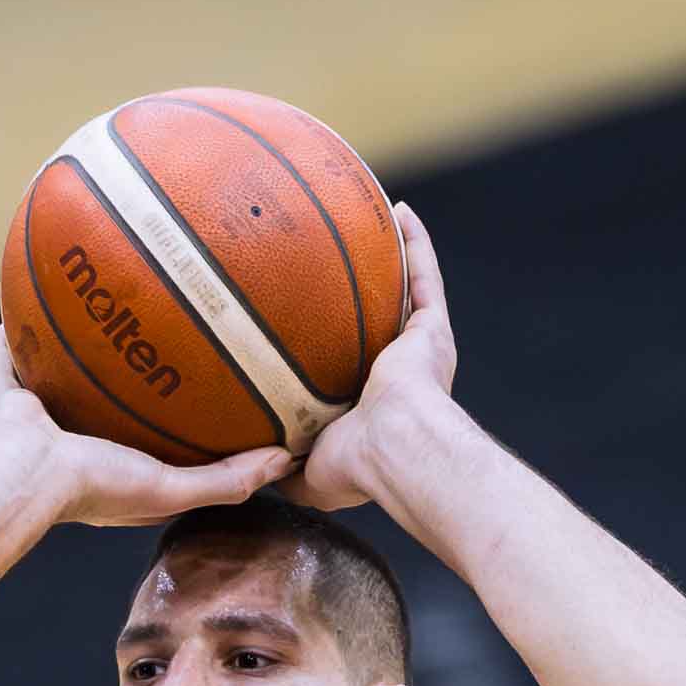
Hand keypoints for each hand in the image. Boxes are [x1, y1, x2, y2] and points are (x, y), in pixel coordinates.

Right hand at [0, 327, 292, 529]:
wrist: (26, 477)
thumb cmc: (97, 487)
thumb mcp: (173, 488)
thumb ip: (227, 480)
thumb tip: (287, 460)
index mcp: (117, 467)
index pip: (158, 436)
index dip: (184, 413)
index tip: (216, 382)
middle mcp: (80, 442)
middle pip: (111, 396)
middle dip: (133, 367)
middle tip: (163, 329)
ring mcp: (43, 420)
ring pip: (62, 374)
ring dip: (78, 345)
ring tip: (100, 304)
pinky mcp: (10, 402)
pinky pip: (10, 360)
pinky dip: (13, 338)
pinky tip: (28, 296)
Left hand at [281, 204, 458, 514]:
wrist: (395, 451)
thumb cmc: (355, 469)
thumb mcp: (305, 474)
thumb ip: (281, 466)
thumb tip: (254, 465)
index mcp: (369, 404)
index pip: (347, 367)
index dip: (333, 347)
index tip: (309, 320)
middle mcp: (395, 372)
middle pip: (375, 322)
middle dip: (361, 296)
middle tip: (333, 264)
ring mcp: (416, 349)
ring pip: (403, 292)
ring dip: (391, 258)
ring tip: (370, 219)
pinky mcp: (432, 331)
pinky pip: (425, 276)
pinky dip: (416, 244)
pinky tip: (399, 212)